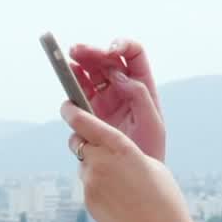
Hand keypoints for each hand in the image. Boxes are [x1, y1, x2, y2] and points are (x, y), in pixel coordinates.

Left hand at [62, 102, 194, 221]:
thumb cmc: (164, 197)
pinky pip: (88, 186)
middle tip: (95, 146)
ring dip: (94, 167)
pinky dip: (98, 187)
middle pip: (77, 142)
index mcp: (120, 147)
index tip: (66, 106)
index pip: (84, 122)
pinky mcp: (87, 200)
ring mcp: (90, 182)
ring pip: (83, 166)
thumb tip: (108, 152)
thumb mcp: (150, 164)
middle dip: (82, 140)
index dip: (72, 112)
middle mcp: (99, 162)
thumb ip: (123, 153)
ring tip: (120, 183)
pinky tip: (118, 199)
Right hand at [68, 39, 165, 162]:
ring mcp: (104, 100)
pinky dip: (71, 87)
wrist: (134, 175)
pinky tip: (68, 82)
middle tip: (77, 51)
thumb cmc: (149, 150)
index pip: (133, 55)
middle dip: (92, 52)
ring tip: (69, 62)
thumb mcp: (152, 123)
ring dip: (78, 65)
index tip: (111, 51)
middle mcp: (122, 89)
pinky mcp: (89, 114)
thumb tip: (119, 76)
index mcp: (142, 86)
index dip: (122, 46)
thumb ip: (139, 96)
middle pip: (106, 61)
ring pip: (89, 74)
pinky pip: (77, 95)